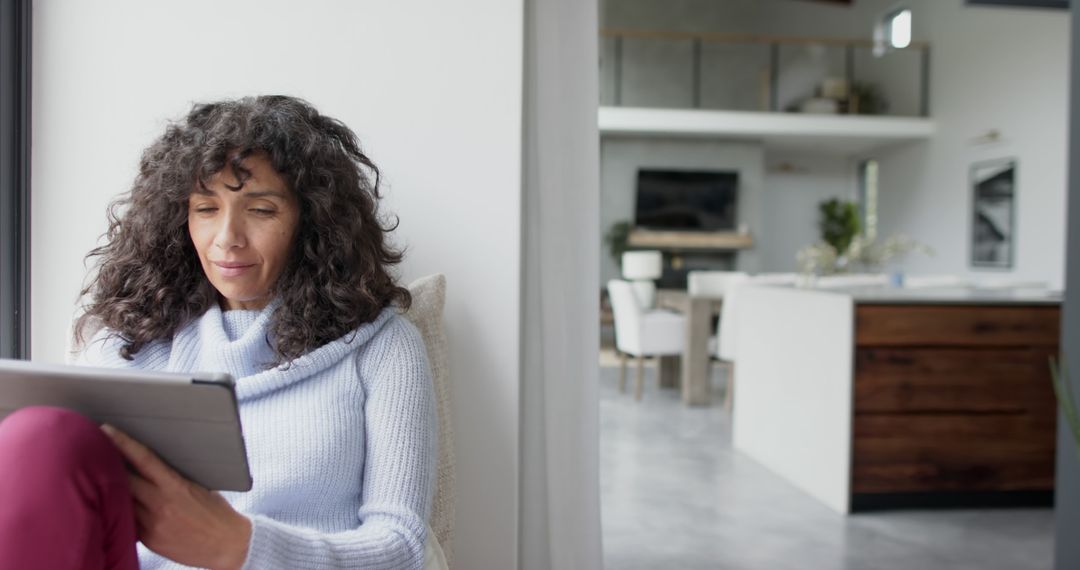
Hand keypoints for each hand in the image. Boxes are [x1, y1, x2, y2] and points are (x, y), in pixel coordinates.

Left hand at [101, 424, 252, 569]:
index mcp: (176, 487)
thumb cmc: (217, 512)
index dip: (122, 443)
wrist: (228, 544)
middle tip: (97, 452)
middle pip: (124, 479)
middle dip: (110, 464)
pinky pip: (128, 522)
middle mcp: (161, 505)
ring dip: (114, 490)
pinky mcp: (149, 541)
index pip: (143, 459)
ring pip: (122, 502)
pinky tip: (123, 507)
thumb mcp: (200, 487)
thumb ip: (174, 478)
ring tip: (106, 479)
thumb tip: (151, 465)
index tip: (107, 430)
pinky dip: (125, 512)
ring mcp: (152, 525)